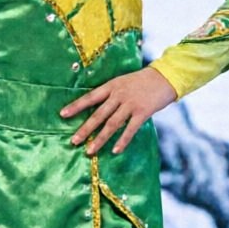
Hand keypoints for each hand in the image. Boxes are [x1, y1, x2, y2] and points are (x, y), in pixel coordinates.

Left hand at [62, 67, 177, 154]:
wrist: (165, 77)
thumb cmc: (143, 81)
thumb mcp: (123, 82)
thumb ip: (112, 93)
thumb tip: (99, 107)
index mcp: (111, 86)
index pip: (90, 97)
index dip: (76, 106)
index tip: (63, 115)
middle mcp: (118, 95)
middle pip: (98, 114)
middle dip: (85, 129)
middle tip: (74, 141)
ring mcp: (130, 104)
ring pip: (112, 124)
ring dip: (100, 139)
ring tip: (90, 150)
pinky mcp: (143, 112)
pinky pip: (130, 129)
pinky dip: (123, 140)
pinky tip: (115, 150)